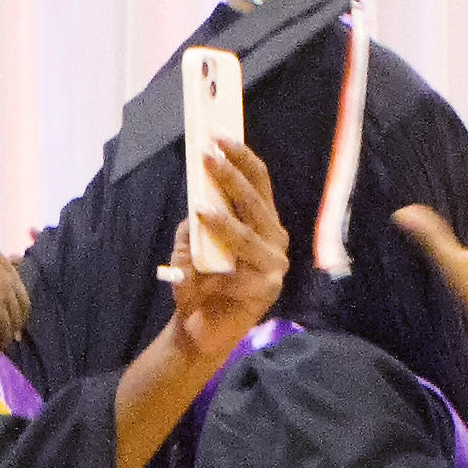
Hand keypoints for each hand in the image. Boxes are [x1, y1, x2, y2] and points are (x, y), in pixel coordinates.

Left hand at [166, 142, 286, 353]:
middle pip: (256, 201)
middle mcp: (275, 239)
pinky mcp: (267, 290)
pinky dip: (216, 268)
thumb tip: (198, 191)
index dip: (241, 157)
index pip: (258, 182)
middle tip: (209, 156)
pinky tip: (197, 268)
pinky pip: (239, 273)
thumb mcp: (193, 244)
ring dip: (224, 220)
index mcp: (263, 222)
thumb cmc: (199, 283)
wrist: (199, 331)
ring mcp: (274, 265)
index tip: (218, 136)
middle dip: (232, 176)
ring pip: (249, 234)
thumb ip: (198, 220)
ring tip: (201, 207)